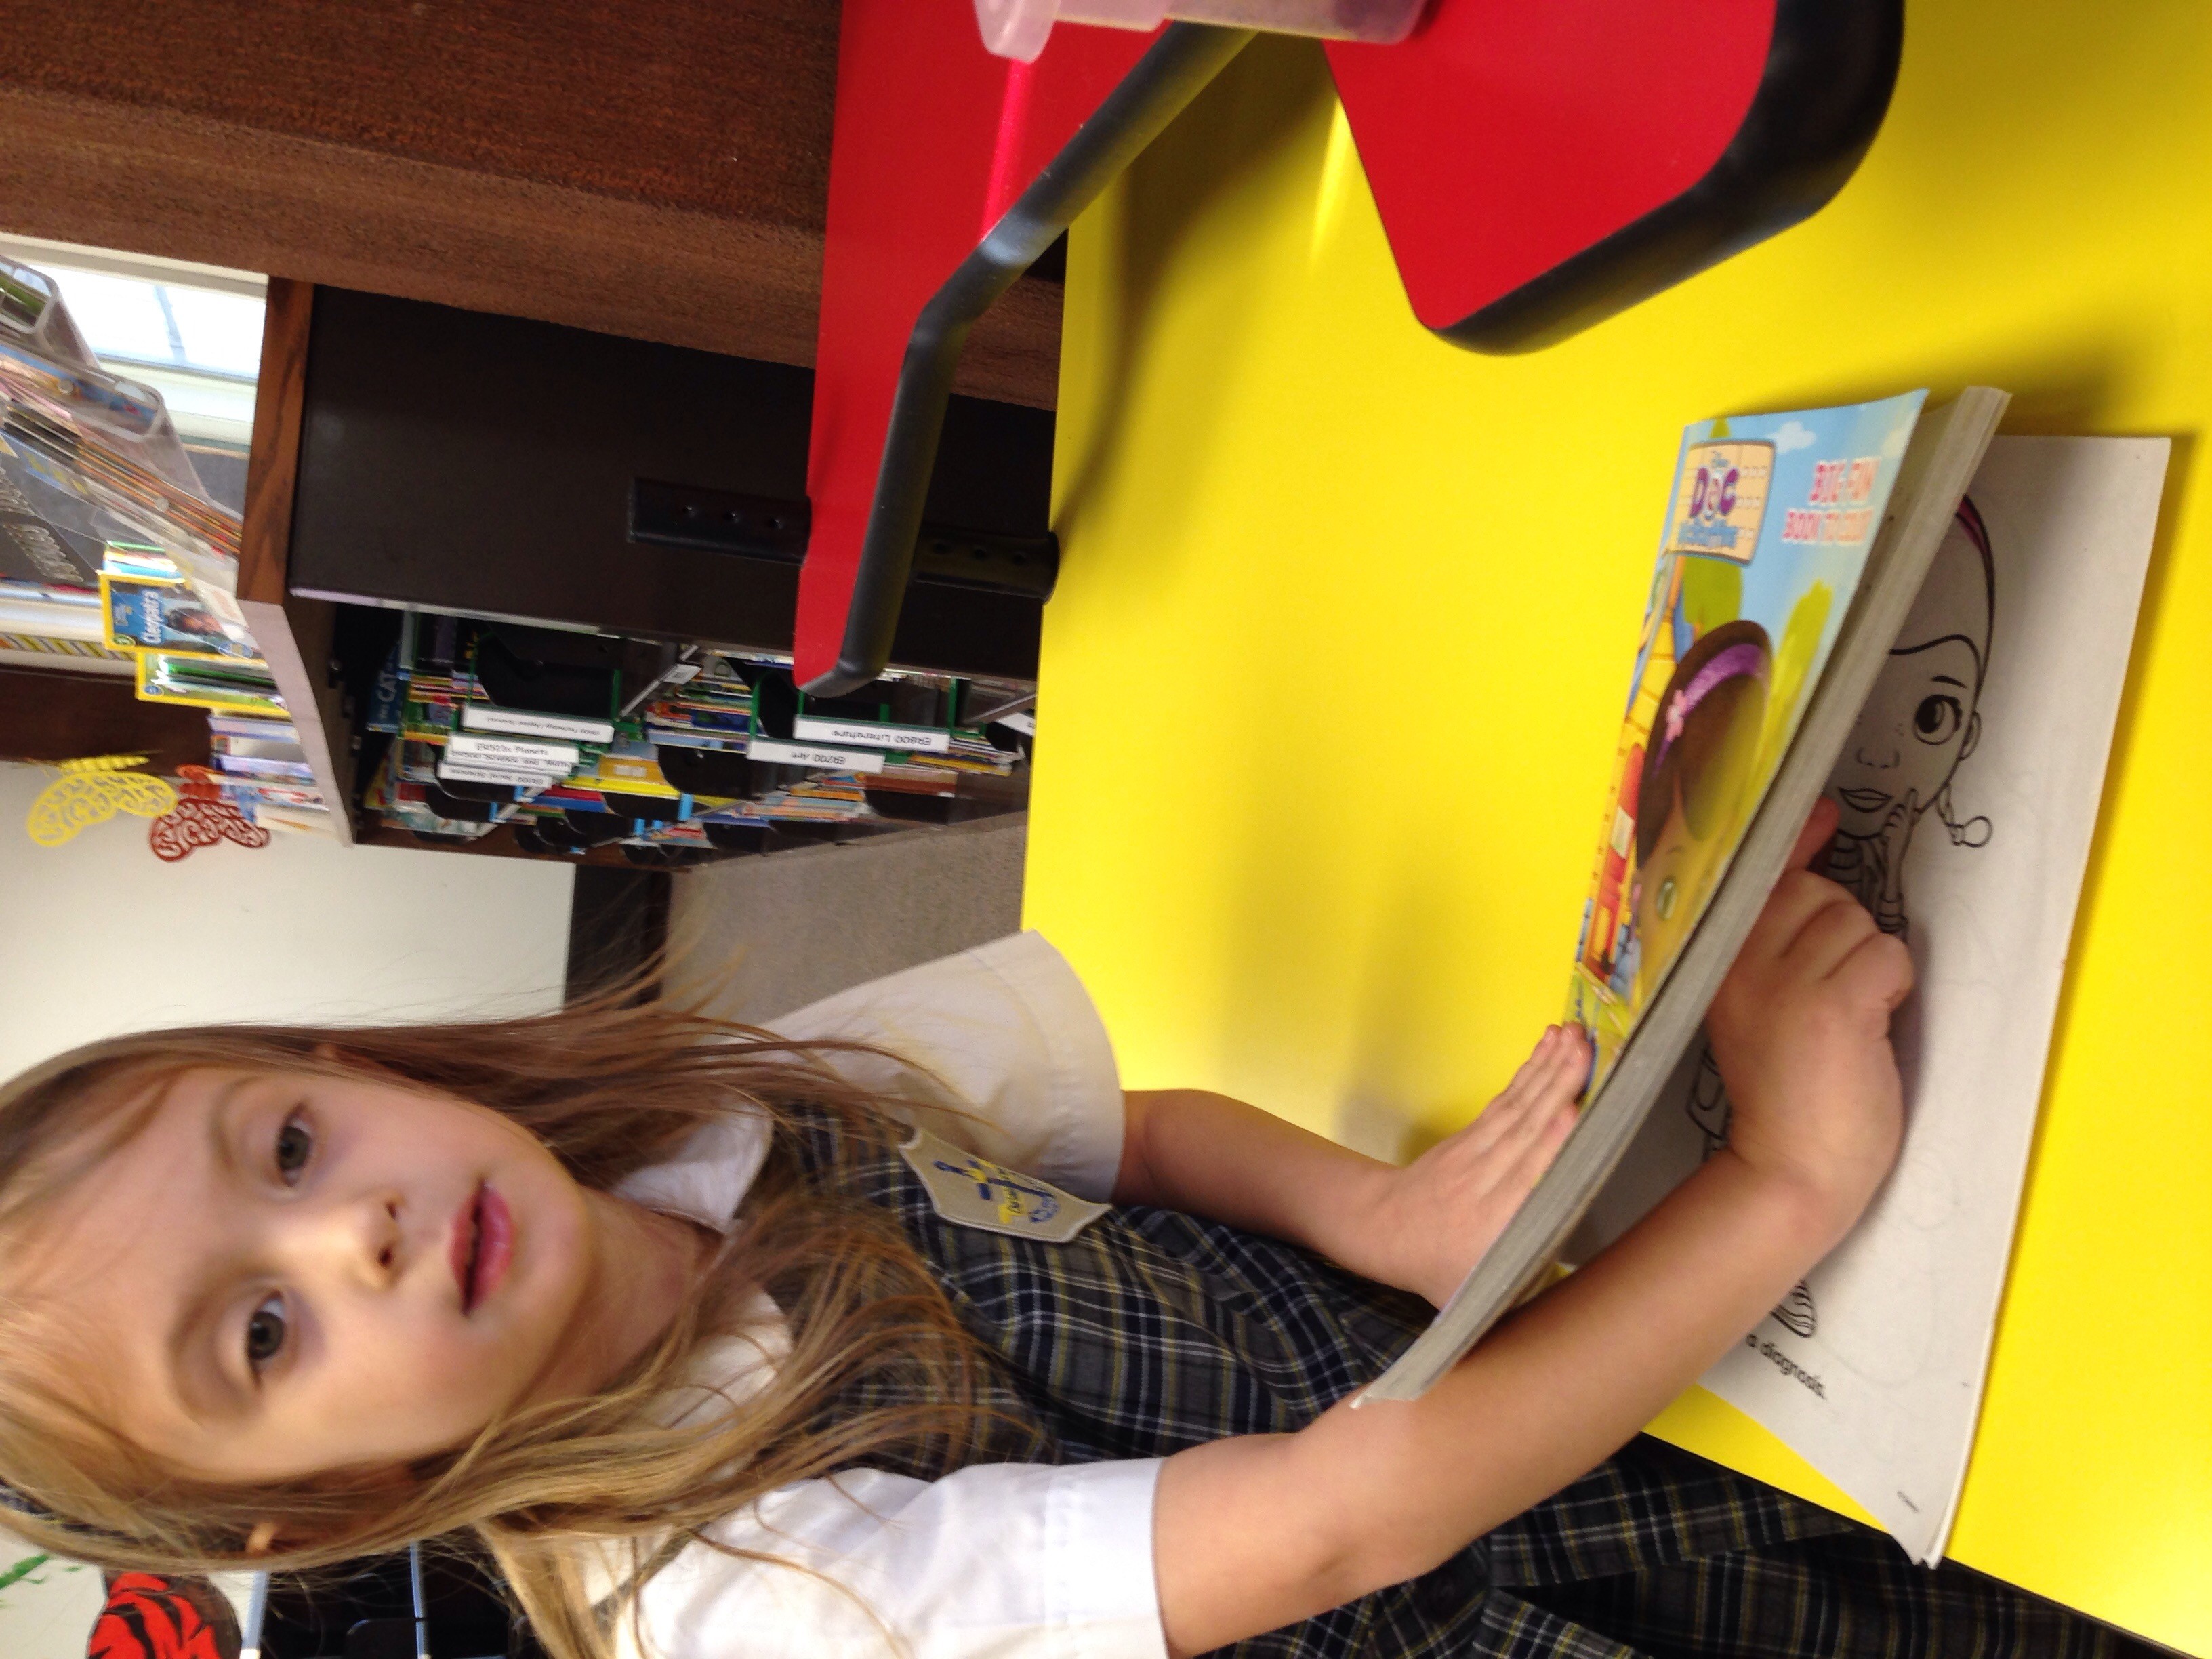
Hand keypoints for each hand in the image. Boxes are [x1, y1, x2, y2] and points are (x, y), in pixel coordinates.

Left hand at [1349, 1026, 1584, 1305]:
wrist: (1384, 1229)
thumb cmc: (1442, 1271)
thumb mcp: (1478, 1299)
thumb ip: (1528, 1290)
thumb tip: (1581, 1300)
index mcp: (1489, 1228)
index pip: (1523, 1182)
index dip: (1548, 1146)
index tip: (1572, 1114)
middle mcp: (1483, 1183)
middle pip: (1525, 1131)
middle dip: (1557, 1088)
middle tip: (1585, 1051)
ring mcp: (1474, 1152)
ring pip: (1517, 1108)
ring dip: (1548, 1069)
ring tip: (1574, 1037)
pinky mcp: (1472, 1134)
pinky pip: (1506, 1101)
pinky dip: (1530, 1073)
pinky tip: (1549, 1048)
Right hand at [1706, 798, 1910, 1234]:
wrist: (1790, 1172)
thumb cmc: (1786, 1090)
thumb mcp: (1759, 999)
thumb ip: (1777, 926)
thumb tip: (1814, 830)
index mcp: (1713, 959)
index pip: (1756, 873)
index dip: (1794, 840)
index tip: (1820, 815)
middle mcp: (1739, 960)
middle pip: (1821, 893)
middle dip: (1845, 933)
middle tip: (1831, 995)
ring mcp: (1783, 982)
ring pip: (1860, 924)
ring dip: (1872, 967)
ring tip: (1846, 1020)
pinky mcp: (1832, 1007)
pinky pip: (1887, 956)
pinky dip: (1892, 989)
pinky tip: (1868, 1028)